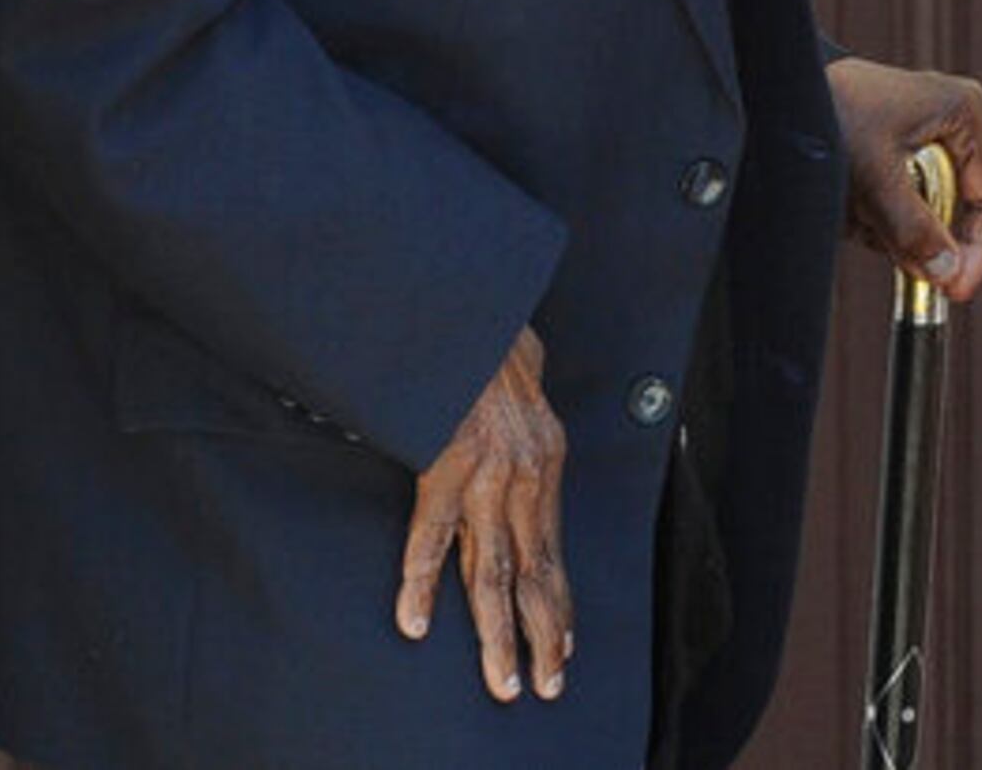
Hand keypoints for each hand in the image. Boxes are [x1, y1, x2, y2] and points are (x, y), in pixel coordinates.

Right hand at [395, 329, 570, 704]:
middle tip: (544, 687)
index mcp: (544, 456)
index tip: (565, 646)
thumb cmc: (491, 325)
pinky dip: (420, 583)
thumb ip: (523, 403)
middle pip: (534, 572)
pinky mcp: (444, 463)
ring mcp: (487, 473)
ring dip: (497, 634)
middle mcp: (525, 473)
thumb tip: (526, 387)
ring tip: (502, 683)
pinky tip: (415, 624)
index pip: (554, 548)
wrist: (472, 294)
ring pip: (493, 570)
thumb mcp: (526, 368)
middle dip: (542, 636)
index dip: (560, 602)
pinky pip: (431, 535)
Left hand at [825, 55, 981, 301]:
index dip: (979, 250)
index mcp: (964, 113)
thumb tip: (947, 272)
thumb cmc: (826, 108)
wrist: (779, 89)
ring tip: (855, 203)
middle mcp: (954, 123)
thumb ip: (912, 228)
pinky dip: (877, 215)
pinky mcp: (900, 152)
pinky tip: (849, 198)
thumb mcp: (873, 174)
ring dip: (893, 225)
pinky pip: (903, 203)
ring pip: (928, 212)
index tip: (955, 288)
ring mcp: (927, 137)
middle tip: (894, 254)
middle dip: (922, 236)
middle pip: (960, 209)